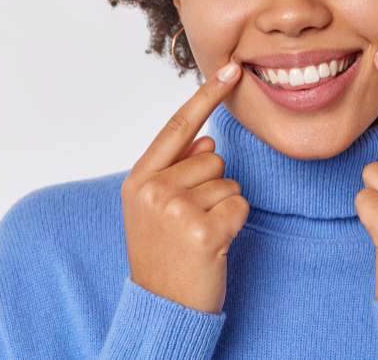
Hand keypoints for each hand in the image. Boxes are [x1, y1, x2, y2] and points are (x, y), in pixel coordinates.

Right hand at [121, 59, 248, 314]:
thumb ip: (176, 171)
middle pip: (212, 157)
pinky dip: (235, 223)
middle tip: (191, 222)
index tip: (230, 69)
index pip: (177, 126)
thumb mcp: (155, 210)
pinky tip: (214, 244)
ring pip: (228, 181)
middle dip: (212, 185)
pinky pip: (239, 204)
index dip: (205, 96)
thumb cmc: (163, 256)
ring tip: (200, 234)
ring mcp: (175, 209)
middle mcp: (152, 189)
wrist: (161, 308)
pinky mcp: (202, 230)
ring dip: (224, 206)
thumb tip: (208, 140)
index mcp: (138, 179)